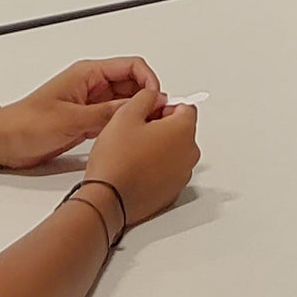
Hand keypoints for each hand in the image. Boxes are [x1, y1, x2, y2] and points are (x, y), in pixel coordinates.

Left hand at [0, 58, 161, 168]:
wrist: (4, 141)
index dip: (149, 80)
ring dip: (136, 112)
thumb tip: (136, 108)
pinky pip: (114, 117)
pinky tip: (128, 136)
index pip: (131, 66)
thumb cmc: (26, 124)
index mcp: (88, 74)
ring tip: (145, 127)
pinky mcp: (87, 119)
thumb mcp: (71, 120)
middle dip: (147, 97)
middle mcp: (92, 85)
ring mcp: (90, 102)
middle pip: (132, 83)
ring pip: (125, 102)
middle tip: (156, 116)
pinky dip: (124, 124)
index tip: (156, 99)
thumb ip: (106, 114)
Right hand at [82, 92, 199, 226]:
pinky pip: (168, 172)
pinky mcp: (172, 192)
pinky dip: (156, 168)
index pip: (185, 107)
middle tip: (135, 132)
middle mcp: (189, 154)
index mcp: (183, 131)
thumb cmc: (116, 162)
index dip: (164, 106)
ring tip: (132, 152)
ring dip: (159, 148)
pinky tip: (135, 169)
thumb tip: (155, 96)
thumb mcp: (126, 114)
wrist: (107, 200)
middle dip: (161, 127)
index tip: (148, 112)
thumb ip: (146, 97)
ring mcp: (182, 175)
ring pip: (174, 151)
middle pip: (181, 130)